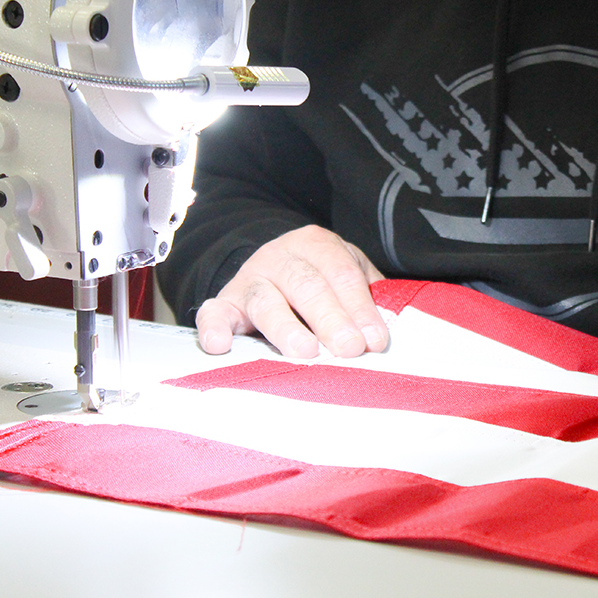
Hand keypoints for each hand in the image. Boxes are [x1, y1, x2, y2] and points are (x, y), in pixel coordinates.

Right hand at [195, 225, 387, 358]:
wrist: (273, 268)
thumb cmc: (321, 281)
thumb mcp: (348, 277)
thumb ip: (368, 298)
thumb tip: (384, 334)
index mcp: (317, 245)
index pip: (342, 274)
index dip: (360, 307)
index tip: (374, 339)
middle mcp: (280, 257)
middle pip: (306, 286)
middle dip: (331, 319)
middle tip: (349, 348)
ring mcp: (249, 279)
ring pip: (266, 301)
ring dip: (286, 328)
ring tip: (306, 352)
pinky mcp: (224, 303)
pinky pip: (213, 313)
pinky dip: (214, 329)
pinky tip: (220, 346)